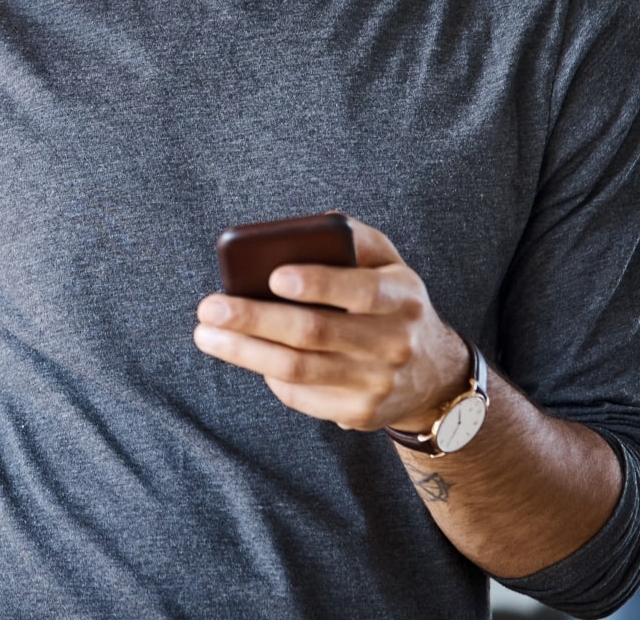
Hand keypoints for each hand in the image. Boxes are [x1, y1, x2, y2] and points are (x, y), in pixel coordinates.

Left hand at [192, 216, 468, 432]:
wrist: (433, 374)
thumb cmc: (391, 303)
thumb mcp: (388, 263)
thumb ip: (353, 238)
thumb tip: (304, 226)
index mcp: (402, 297)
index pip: (361, 290)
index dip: (318, 284)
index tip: (274, 277)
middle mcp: (395, 343)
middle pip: (315, 333)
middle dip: (255, 319)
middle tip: (209, 308)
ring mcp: (378, 384)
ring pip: (299, 369)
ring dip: (245, 352)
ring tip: (206, 334)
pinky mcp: (360, 414)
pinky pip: (302, 395)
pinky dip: (268, 374)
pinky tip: (245, 354)